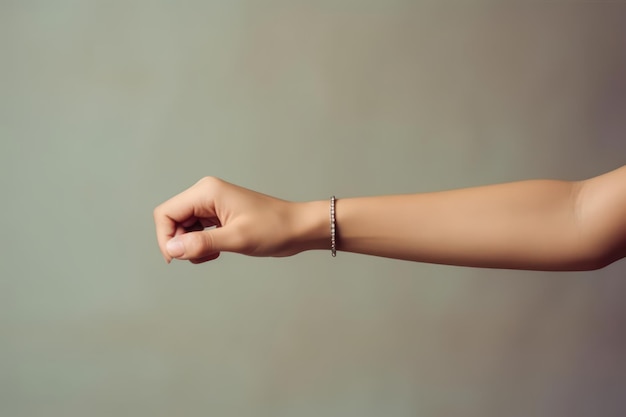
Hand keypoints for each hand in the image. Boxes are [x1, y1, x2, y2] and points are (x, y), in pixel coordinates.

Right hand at [153, 177, 325, 263]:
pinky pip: (196, 231)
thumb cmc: (274, 228)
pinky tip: (217, 251)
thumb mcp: (237, 239)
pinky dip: (201, 245)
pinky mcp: (219, 215)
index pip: (165, 213)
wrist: (298, 228)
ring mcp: (212, 204)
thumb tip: (172, 249)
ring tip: (213, 254)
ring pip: (183, 228)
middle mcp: (206, 194)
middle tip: (202, 256)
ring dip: (192, 246)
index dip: (165, 238)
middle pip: (172, 220)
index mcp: (206, 192)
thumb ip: (202, 244)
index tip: (178, 258)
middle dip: (180, 243)